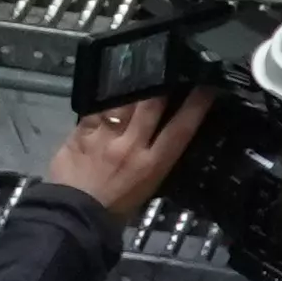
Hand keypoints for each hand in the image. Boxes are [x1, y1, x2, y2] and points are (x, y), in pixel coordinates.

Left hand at [44, 84, 210, 216]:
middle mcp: (131, 146)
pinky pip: (95, 108)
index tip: (206, 86)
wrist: (74, 216)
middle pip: (151, 105)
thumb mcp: (147, 187)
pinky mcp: (80, 133)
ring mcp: (104, 137)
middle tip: (169, 64)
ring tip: (138, 68)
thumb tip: (161, 135)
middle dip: (162, 83)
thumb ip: (153, 158)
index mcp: (152, 164)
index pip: (180, 130)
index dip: (195, 106)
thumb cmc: (116, 208)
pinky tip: (107, 88)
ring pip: (122, 100)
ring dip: (132, 85)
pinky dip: (103, 99)